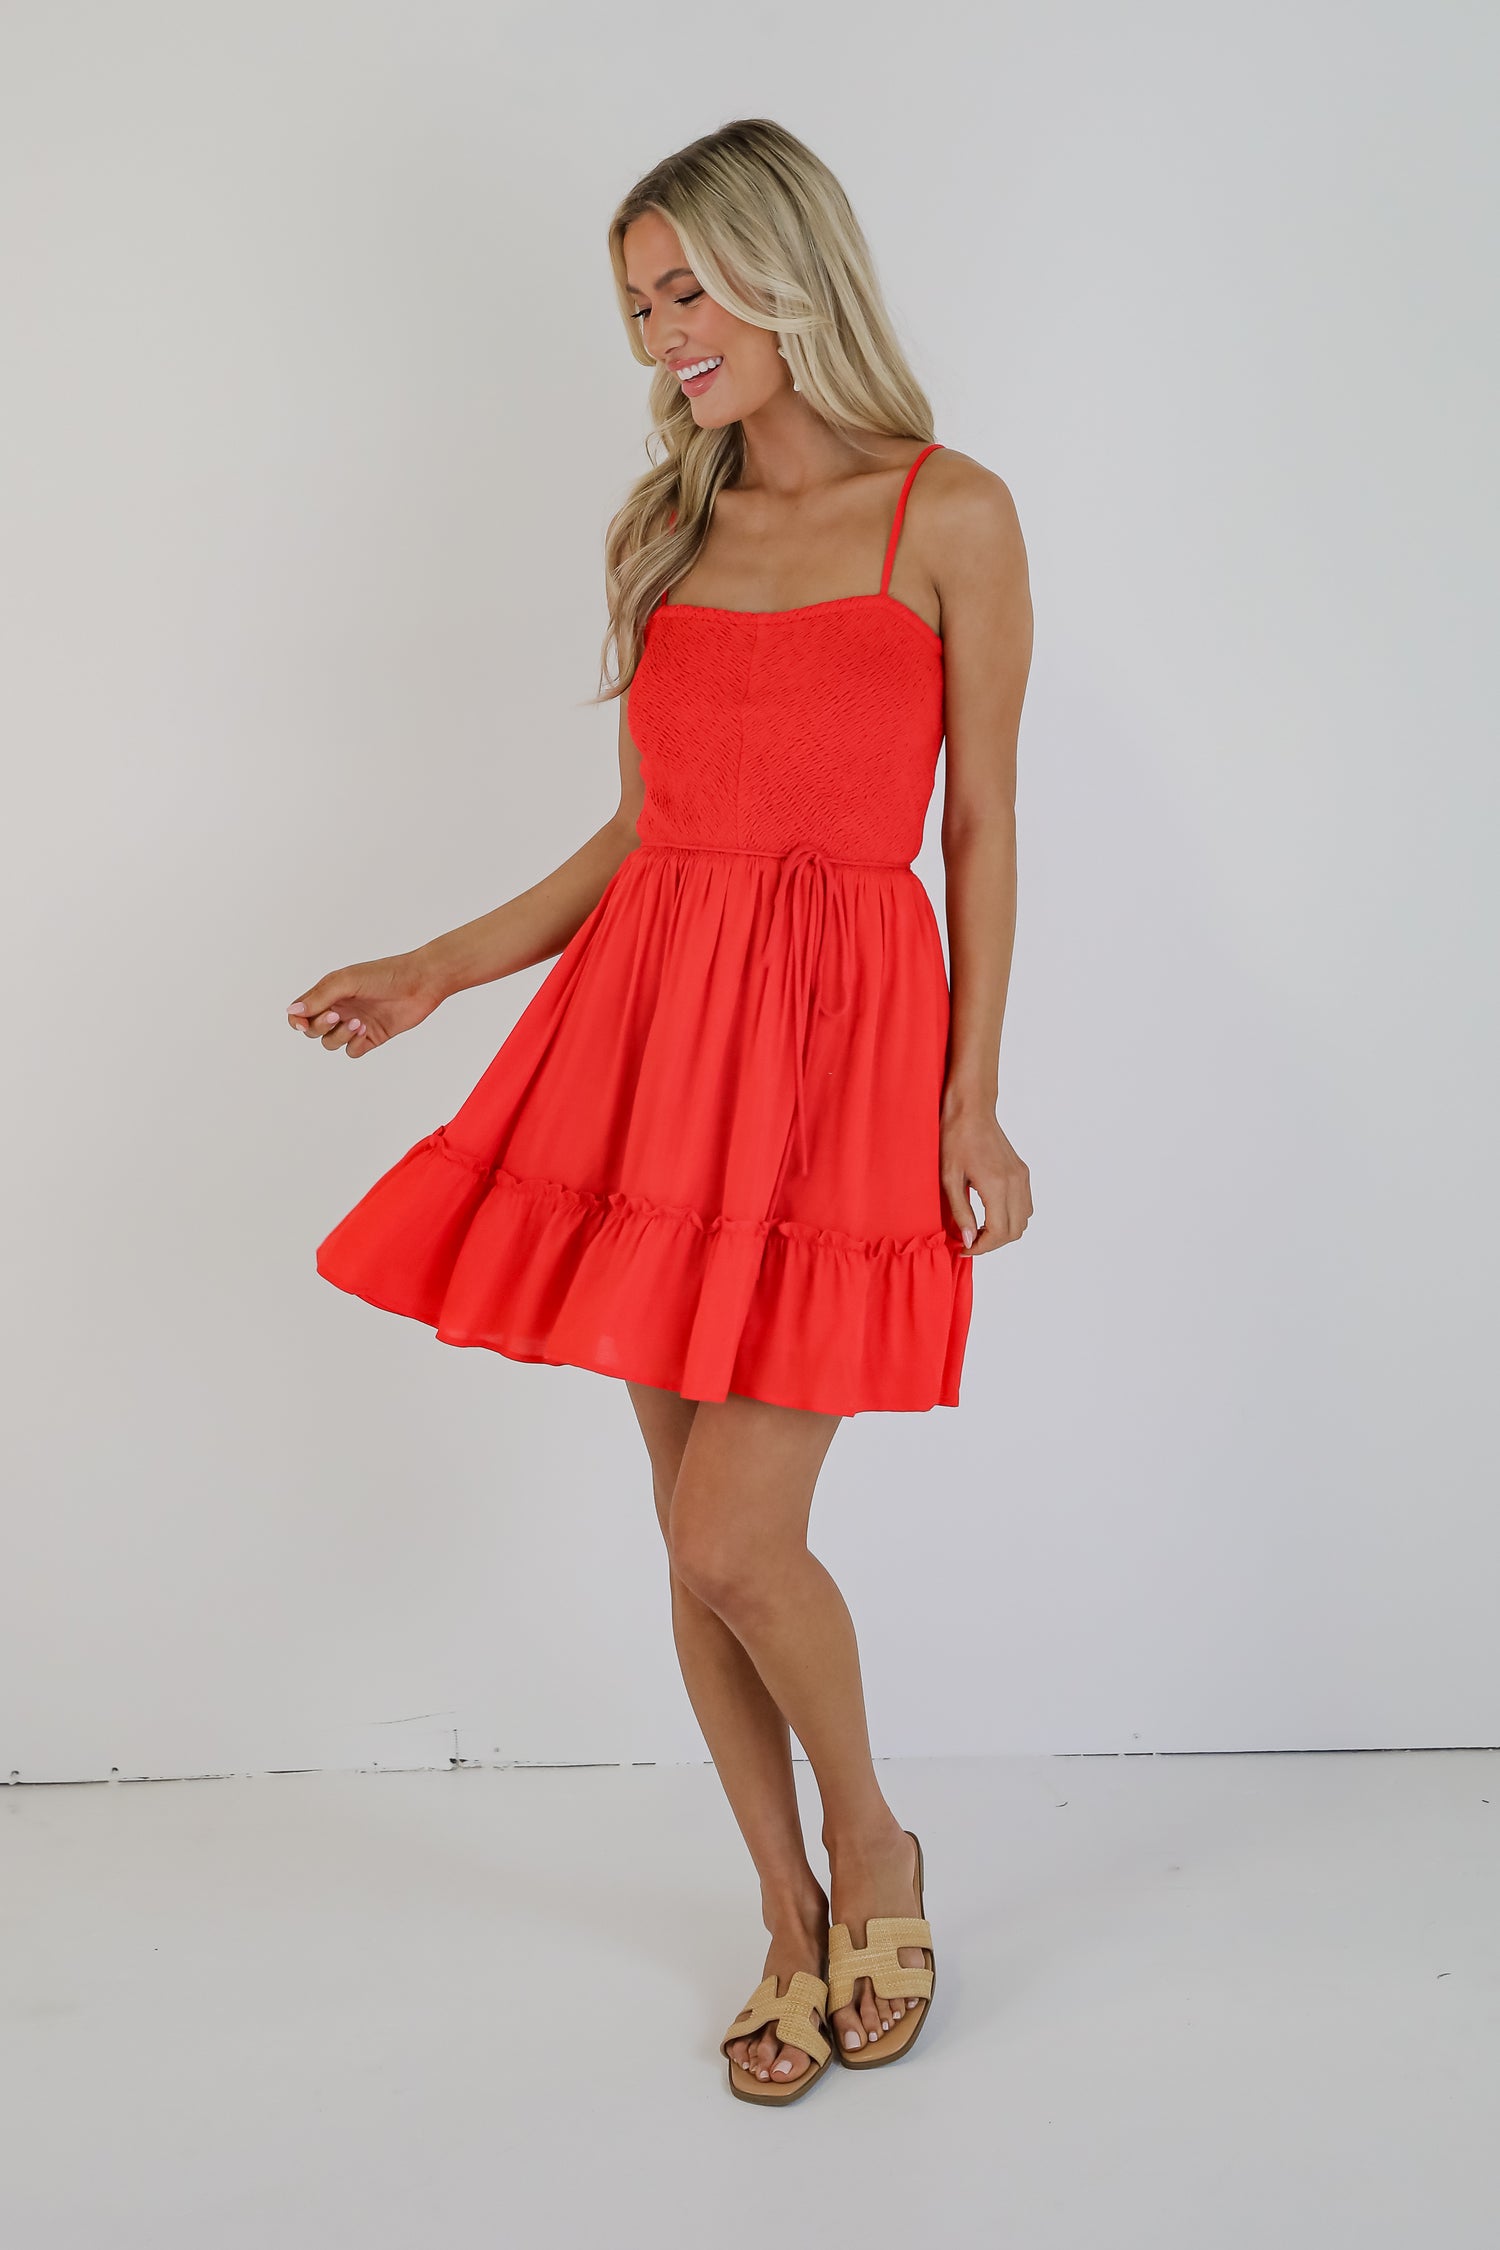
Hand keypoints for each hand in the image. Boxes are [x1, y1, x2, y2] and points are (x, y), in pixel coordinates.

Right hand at [285, 951, 441, 1058]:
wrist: (421, 982)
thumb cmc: (385, 975)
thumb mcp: (347, 981)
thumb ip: (319, 997)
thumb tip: (293, 1011)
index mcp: (329, 993)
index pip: (300, 1012)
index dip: (297, 1020)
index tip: (304, 1021)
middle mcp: (339, 1008)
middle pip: (312, 1030)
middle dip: (319, 1027)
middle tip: (337, 1016)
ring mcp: (354, 1024)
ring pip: (330, 1042)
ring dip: (338, 1036)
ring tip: (358, 1023)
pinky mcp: (371, 1037)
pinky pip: (351, 1051)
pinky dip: (353, 1044)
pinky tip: (365, 1031)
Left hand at [940, 1099, 1031, 1254]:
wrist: (972, 1110)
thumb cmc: (955, 1139)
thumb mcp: (949, 1178)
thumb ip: (961, 1212)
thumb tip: (968, 1240)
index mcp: (996, 1185)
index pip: (999, 1232)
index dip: (982, 1248)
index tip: (964, 1248)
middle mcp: (1015, 1183)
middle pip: (1014, 1231)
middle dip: (992, 1243)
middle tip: (969, 1242)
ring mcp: (1022, 1177)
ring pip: (1023, 1221)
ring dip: (1003, 1232)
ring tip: (978, 1229)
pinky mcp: (1023, 1172)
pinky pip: (1026, 1206)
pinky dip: (1011, 1218)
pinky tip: (989, 1214)